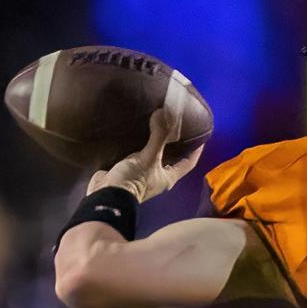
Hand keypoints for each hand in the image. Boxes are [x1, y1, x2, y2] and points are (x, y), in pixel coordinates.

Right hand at [86, 107, 203, 201]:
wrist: (106, 194)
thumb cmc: (133, 179)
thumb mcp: (149, 157)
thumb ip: (158, 136)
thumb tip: (164, 112)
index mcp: (168, 178)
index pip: (188, 163)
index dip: (196, 151)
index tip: (200, 137)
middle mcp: (158, 178)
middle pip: (171, 159)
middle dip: (174, 146)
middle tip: (175, 127)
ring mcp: (142, 176)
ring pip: (153, 158)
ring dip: (154, 145)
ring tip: (156, 126)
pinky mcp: (127, 172)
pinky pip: (136, 157)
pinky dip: (137, 147)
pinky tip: (135, 135)